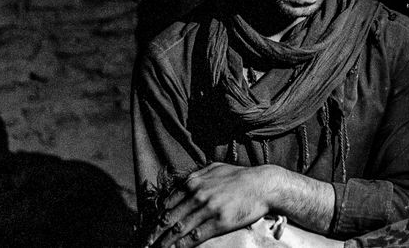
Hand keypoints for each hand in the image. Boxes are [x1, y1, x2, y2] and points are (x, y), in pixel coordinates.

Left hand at [146, 162, 272, 247]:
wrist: (263, 185)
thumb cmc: (240, 176)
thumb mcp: (215, 168)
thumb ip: (197, 175)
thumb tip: (183, 183)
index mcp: (194, 182)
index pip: (167, 203)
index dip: (156, 218)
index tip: (148, 228)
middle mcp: (197, 195)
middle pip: (169, 218)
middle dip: (154, 233)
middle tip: (145, 243)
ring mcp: (208, 209)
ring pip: (179, 229)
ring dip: (164, 242)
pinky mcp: (219, 222)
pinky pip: (195, 237)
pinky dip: (182, 246)